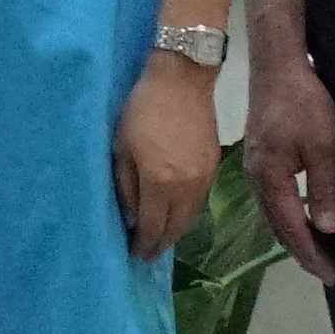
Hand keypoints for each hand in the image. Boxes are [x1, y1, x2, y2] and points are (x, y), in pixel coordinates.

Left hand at [112, 53, 217, 262]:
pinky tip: (175, 213)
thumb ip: (126, 186)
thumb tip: (130, 218)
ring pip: (189, 218)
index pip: (152, 228)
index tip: (133, 255)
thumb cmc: (141, 109)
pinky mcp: (213, 167)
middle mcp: (186, 188)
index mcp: (160, 183)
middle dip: (159, 244)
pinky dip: (185, 213)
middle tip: (146, 253)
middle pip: (174, 229)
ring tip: (160, 238)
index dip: (142, 245)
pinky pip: (198, 201)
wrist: (182, 78)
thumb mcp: (121, 147)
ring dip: (174, 231)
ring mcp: (203, 178)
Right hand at [243, 52, 334, 278]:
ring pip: (274, 213)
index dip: (312, 254)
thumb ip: (323, 188)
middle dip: (302, 251)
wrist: (278, 65)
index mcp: (270, 179)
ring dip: (294, 234)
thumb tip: (328, 229)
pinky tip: (304, 215)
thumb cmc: (303, 102)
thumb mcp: (323, 145)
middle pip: (277, 227)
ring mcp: (255, 167)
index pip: (292, 228)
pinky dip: (289, 214)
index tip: (332, 275)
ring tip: (318, 250)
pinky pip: (273, 197)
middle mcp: (256, 178)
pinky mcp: (260, 156)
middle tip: (327, 271)